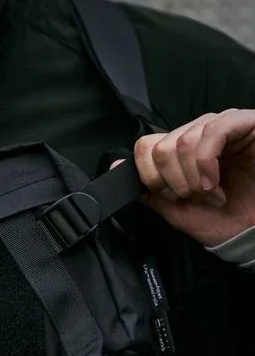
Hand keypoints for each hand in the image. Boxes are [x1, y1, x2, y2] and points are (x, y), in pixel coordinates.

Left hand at [125, 109, 254, 246]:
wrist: (251, 232)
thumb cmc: (218, 220)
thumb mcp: (174, 209)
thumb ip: (146, 189)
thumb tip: (115, 167)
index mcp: (180, 150)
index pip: (146, 147)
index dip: (151, 177)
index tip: (172, 198)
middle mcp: (199, 133)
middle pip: (160, 147)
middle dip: (173, 182)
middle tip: (194, 198)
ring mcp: (222, 125)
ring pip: (182, 142)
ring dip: (192, 178)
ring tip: (211, 194)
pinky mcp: (245, 123)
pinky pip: (213, 132)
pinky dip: (206, 164)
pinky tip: (214, 184)